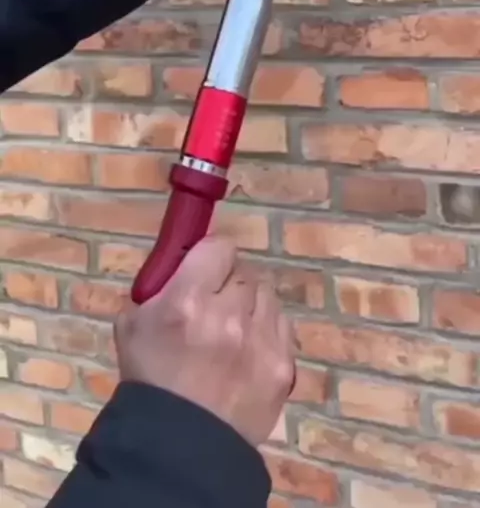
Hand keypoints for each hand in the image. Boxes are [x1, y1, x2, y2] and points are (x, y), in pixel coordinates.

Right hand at [115, 236, 294, 446]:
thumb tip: (181, 264)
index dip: (212, 255)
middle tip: (216, 303)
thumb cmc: (150, 379)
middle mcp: (229, 314)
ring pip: (267, 295)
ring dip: (251, 304)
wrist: (178, 445)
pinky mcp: (282, 364)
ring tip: (235, 328)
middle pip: (245, 271)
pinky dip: (267, 330)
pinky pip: (282, 325)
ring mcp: (260, 340)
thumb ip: (158, 286)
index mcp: (188, 300)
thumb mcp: (133, 324)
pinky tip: (249, 348)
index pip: (219, 246)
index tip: (206, 268)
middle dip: (230, 282)